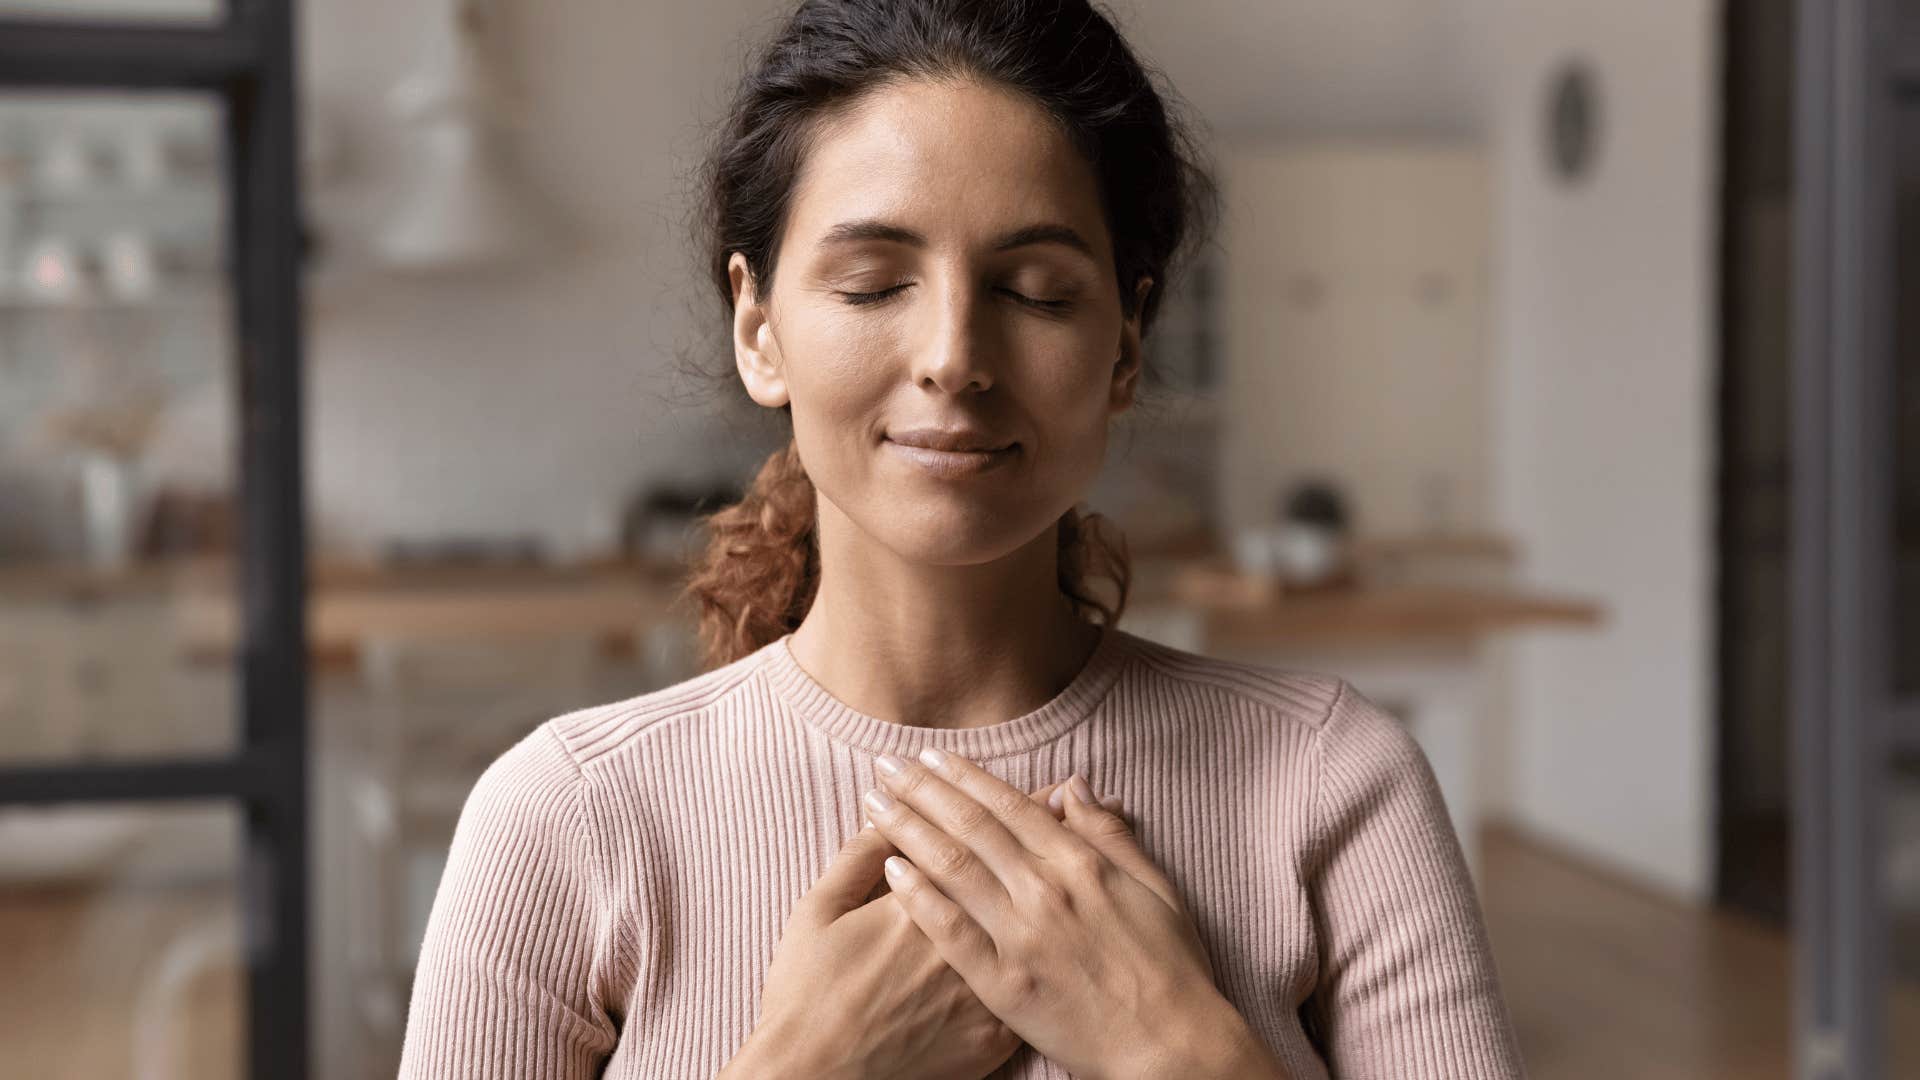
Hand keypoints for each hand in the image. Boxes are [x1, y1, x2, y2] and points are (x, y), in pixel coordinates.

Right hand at [739, 778, 1113, 1079]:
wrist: (818, 1078)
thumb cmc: (807, 994)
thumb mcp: (817, 912)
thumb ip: (856, 858)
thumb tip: (888, 813)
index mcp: (922, 901)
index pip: (976, 836)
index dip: (1007, 804)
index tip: (1031, 780)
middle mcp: (964, 941)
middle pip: (1017, 873)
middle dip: (1045, 829)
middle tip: (1066, 792)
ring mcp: (985, 991)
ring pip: (1038, 926)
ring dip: (1061, 881)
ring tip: (1082, 846)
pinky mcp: (993, 1036)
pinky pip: (1036, 990)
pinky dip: (1058, 951)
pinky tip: (1068, 928)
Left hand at [862, 753, 1220, 1079]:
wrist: (1171, 1045)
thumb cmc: (1170, 968)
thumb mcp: (1154, 886)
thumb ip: (1107, 834)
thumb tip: (1072, 786)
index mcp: (1081, 863)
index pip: (1008, 805)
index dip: (964, 776)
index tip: (930, 754)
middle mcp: (1046, 891)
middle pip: (970, 826)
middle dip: (922, 790)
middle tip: (885, 765)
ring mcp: (1021, 937)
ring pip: (953, 868)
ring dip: (909, 830)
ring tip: (874, 805)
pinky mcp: (1003, 985)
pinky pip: (951, 932)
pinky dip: (919, 897)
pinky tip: (890, 871)